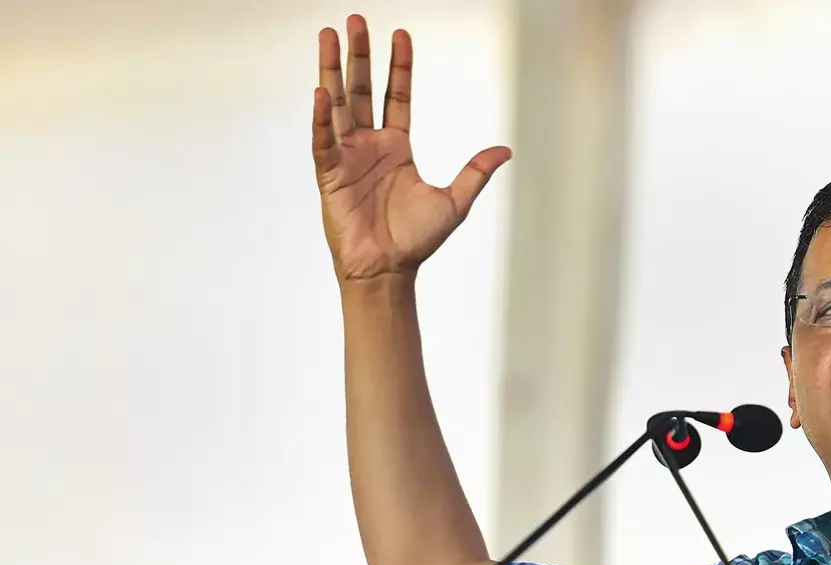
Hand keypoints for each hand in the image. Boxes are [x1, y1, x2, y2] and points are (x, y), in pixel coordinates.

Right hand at [312, 14, 511, 283]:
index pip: (396, 96)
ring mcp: (347, 156)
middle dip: (359, 56)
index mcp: (397, 147)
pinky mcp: (329, 174)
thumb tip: (506, 150)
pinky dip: (320, 117)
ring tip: (328, 36)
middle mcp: (369, 145)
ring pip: (337, 104)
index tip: (401, 34)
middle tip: (354, 20)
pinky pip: (323, 139)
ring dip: (331, 71)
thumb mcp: (454, 202)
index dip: (399, 66)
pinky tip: (320, 91)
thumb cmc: (416, 240)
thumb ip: (475, 172)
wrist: (388, 270)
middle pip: (362, 89)